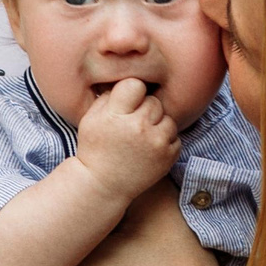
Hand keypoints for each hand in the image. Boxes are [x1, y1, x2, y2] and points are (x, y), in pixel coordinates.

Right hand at [70, 79, 179, 200]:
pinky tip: (149, 149)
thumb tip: (128, 80)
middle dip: (144, 109)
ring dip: (157, 125)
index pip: (135, 85)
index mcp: (116, 116)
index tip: (126, 103)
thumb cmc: (95, 148)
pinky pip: (175, 137)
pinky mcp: (168, 157)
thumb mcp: (91, 118)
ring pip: (168, 118)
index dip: (131, 92)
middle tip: (132, 124)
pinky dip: (164, 141)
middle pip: (154, 101)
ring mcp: (156, 143)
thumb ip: (109, 96)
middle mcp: (138, 127)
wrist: (103, 185)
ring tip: (142, 137)